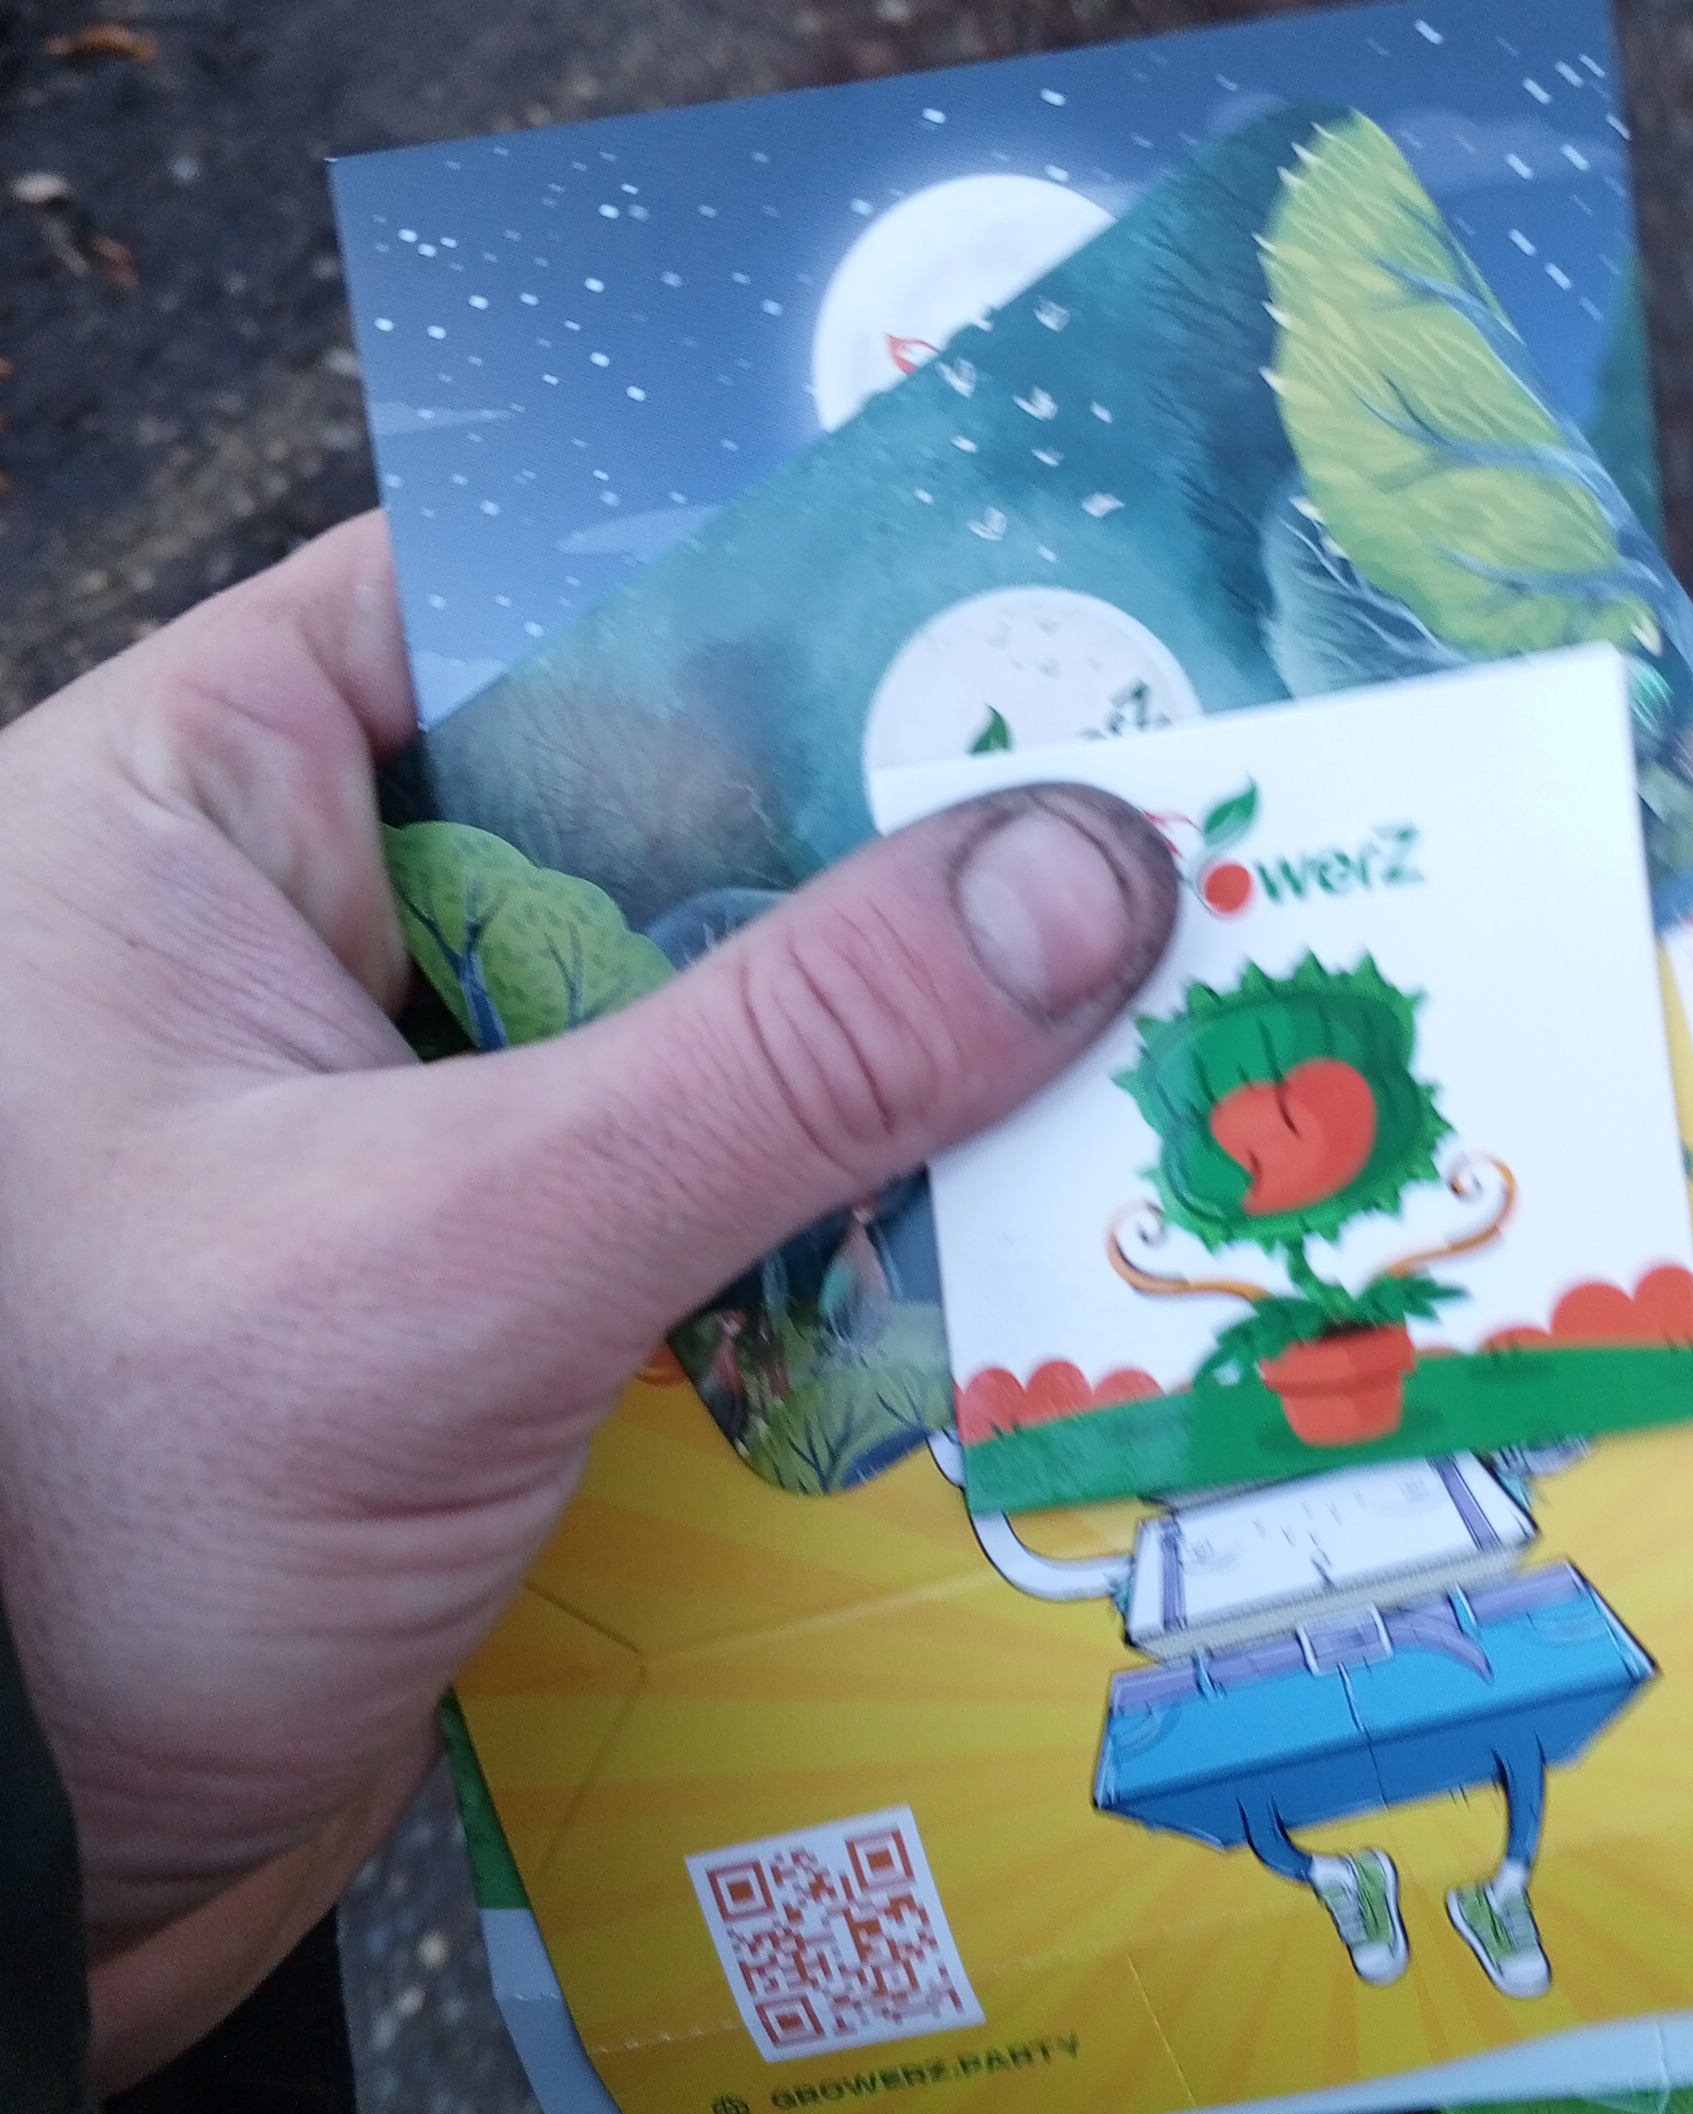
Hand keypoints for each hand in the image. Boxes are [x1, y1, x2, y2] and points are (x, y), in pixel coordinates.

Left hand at [0, 515, 1176, 2089]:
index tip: (1033, 626)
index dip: (771, 597)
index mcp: (198, 811)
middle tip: (1163, 864)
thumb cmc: (87, 1516)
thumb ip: (780, 1059)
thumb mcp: (452, 1250)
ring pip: (700, 1042)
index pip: (519, 599)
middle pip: (654, 829)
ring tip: (1147, 1062)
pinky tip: (1013, 1264)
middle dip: (889, 881)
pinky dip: (832, 1247)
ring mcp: (383, 1136)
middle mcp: (290, 944)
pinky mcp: (458, 1306)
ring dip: (888, 1090)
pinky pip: (694, 1217)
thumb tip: (1089, 872)